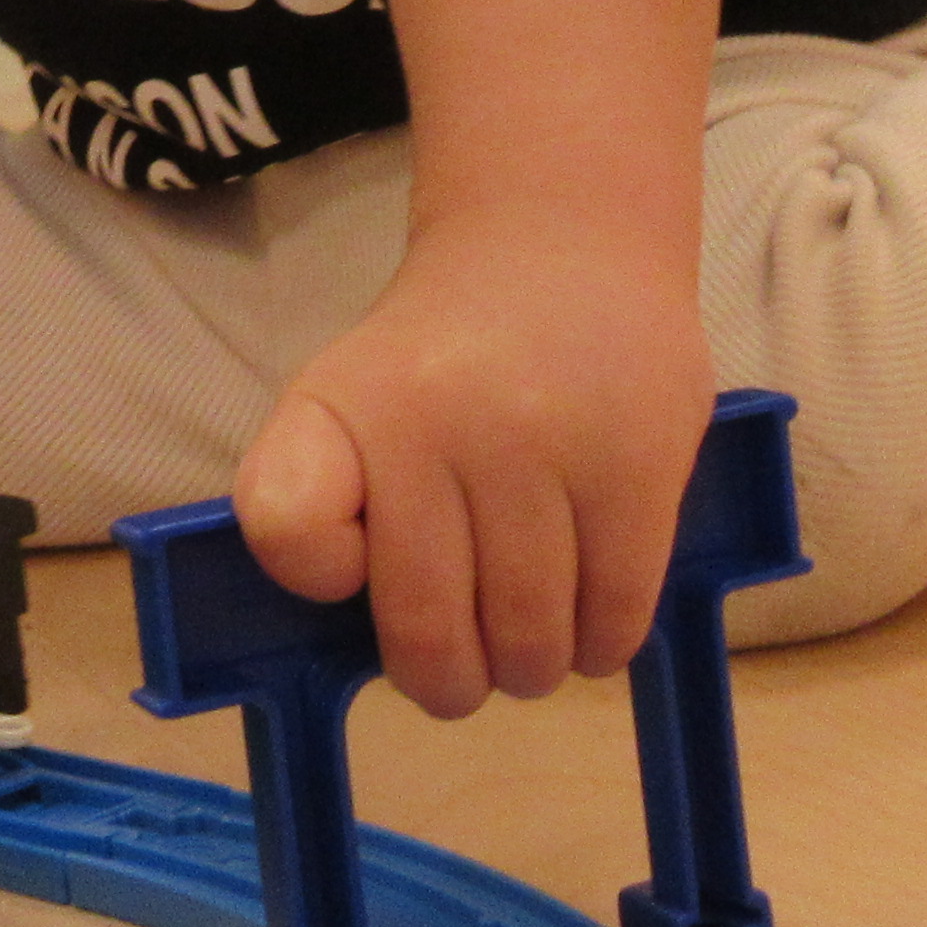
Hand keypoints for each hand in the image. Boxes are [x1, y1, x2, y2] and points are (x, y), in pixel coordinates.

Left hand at [229, 221, 710, 716]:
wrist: (566, 245)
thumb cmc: (445, 359)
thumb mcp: (343, 400)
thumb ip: (322, 504)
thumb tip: (382, 637)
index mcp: (349, 408)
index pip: (288, 526)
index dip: (319, 573)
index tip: (359, 564)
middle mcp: (440, 421)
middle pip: (429, 634)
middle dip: (448, 682)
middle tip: (463, 672)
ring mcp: (546, 444)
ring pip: (529, 641)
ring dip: (529, 670)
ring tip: (530, 645)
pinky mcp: (639, 466)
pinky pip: (616, 616)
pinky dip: (600, 646)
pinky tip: (590, 622)